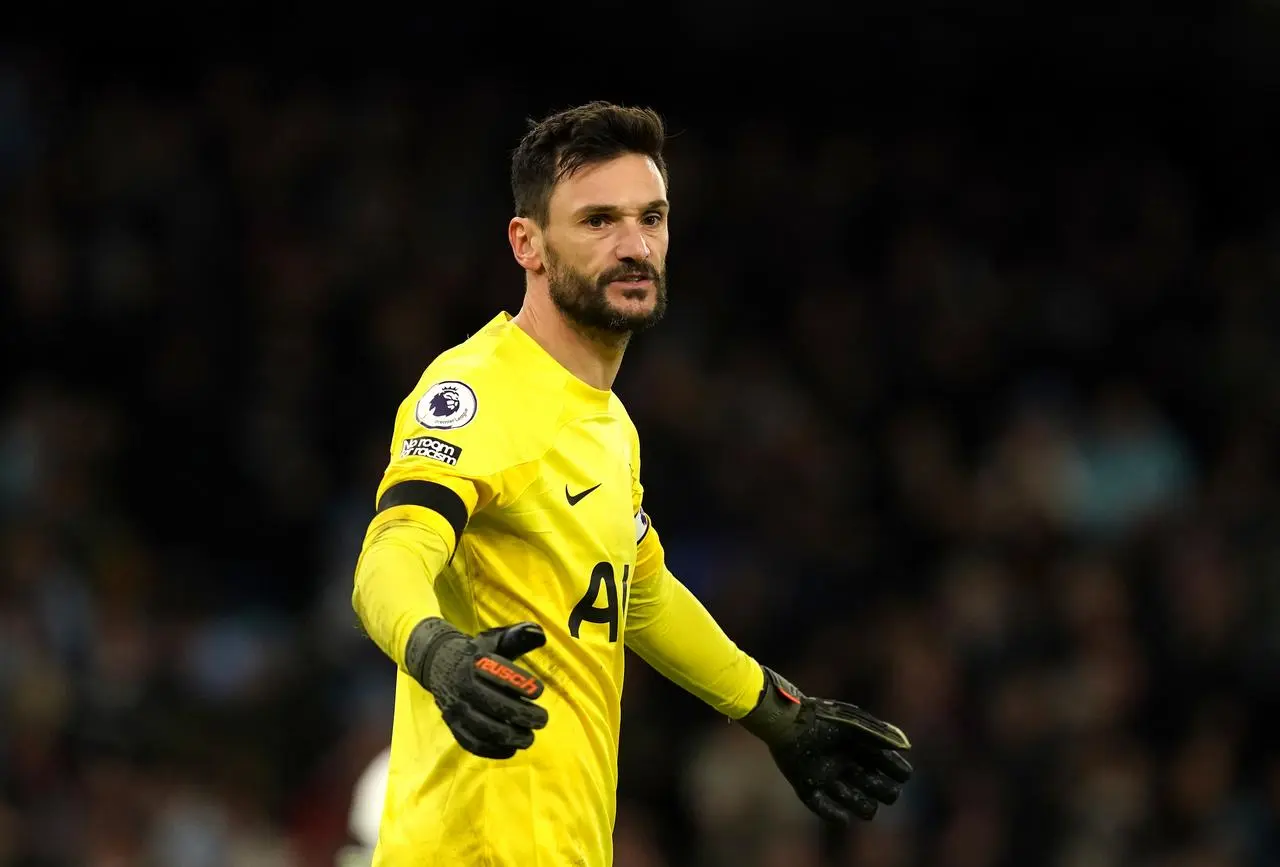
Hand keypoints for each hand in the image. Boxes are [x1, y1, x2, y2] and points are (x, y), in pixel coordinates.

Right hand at [405, 619, 549, 758]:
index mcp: (474, 662)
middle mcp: (462, 686)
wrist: (437, 662)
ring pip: (483, 729)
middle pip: (494, 705)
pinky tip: (511, 748)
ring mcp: (455, 708)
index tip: (539, 691)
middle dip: (522, 715)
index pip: (499, 674)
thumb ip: (517, 637)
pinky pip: (472, 743)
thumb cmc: (475, 653)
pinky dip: (493, 750)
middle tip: (542, 719)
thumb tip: (540, 633)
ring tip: (530, 737)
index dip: (521, 684)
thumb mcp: (493, 641)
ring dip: (510, 737)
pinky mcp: (452, 725)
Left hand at [739, 667, 912, 822]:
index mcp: (861, 746)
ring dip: (862, 806)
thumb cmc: (822, 716)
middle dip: (884, 791)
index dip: (898, 772)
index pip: (890, 766)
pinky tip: (843, 818)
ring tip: (865, 806)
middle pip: (876, 787)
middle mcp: (847, 762)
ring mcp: (827, 774)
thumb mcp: (853, 721)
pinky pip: (821, 805)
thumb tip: (906, 747)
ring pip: (853, 800)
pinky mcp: (806, 783)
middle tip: (874, 784)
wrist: (787, 719)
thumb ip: (879, 733)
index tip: (900, 774)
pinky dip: (833, 814)